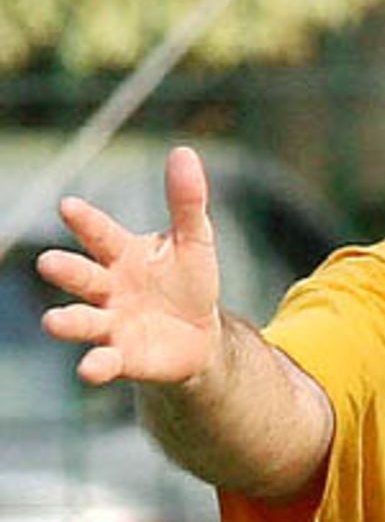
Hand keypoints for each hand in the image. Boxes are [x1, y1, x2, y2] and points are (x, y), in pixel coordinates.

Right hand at [38, 145, 220, 385]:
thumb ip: (186, 202)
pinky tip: (90, 369)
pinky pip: (105, 361)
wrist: (199, 336)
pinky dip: (96, 365)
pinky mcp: (123, 357)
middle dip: (65, 270)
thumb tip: (184, 152)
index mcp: (121, 253)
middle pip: (82, 276)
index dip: (85, 221)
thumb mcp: (194, 241)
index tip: (69, 207)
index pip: (100, 233)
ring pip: (83, 320)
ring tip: (53, 321)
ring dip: (67, 321)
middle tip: (48, 263)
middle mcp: (107, 288)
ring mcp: (111, 323)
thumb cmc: (188, 282)